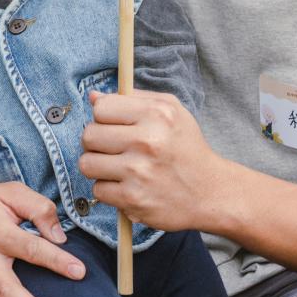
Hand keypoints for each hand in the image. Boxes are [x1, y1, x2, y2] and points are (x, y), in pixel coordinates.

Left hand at [79, 90, 227, 233]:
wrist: (209, 192)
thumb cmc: (187, 148)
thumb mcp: (172, 110)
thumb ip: (133, 98)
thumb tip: (93, 97)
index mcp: (156, 114)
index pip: (101, 108)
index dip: (103, 116)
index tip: (113, 124)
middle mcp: (147, 141)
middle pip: (89, 135)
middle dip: (96, 142)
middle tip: (113, 148)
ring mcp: (138, 172)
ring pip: (87, 163)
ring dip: (98, 166)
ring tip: (117, 167)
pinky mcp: (133, 199)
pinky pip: (98, 189)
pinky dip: (108, 189)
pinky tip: (126, 185)